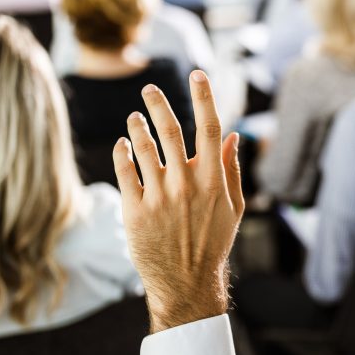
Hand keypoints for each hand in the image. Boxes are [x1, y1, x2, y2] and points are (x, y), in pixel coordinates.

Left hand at [113, 71, 243, 332]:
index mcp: (213, 181)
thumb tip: (233, 136)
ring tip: (134, 118)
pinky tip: (123, 144)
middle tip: (149, 88)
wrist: (185, 281)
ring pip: (143, 146)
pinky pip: (125, 170)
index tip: (198, 73)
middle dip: (158, 103)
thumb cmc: (212, 242)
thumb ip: (231, 169)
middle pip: (170, 130)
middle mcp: (186, 184)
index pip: (210, 128)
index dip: (204, 97)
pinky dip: (122, 151)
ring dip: (137, 126)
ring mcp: (159, 197)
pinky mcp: (135, 210)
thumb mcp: (233, 207)